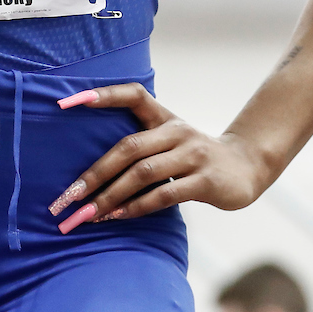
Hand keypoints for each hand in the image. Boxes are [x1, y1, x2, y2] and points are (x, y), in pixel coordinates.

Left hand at [48, 83, 269, 232]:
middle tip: (66, 198)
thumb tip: (89, 172)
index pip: (132, 94)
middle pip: (128, 147)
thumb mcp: (169, 140)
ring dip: (110, 196)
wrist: (245, 167)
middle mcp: (176, 131)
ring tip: (87, 214)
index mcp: (164, 116)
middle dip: (94, 175)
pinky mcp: (205, 180)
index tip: (66, 103)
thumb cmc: (193, 156)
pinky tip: (118, 217)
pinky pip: (164, 194)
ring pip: (142, 173)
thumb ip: (138, 147)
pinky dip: (137, 207)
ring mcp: (192, 154)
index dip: (102, 95)